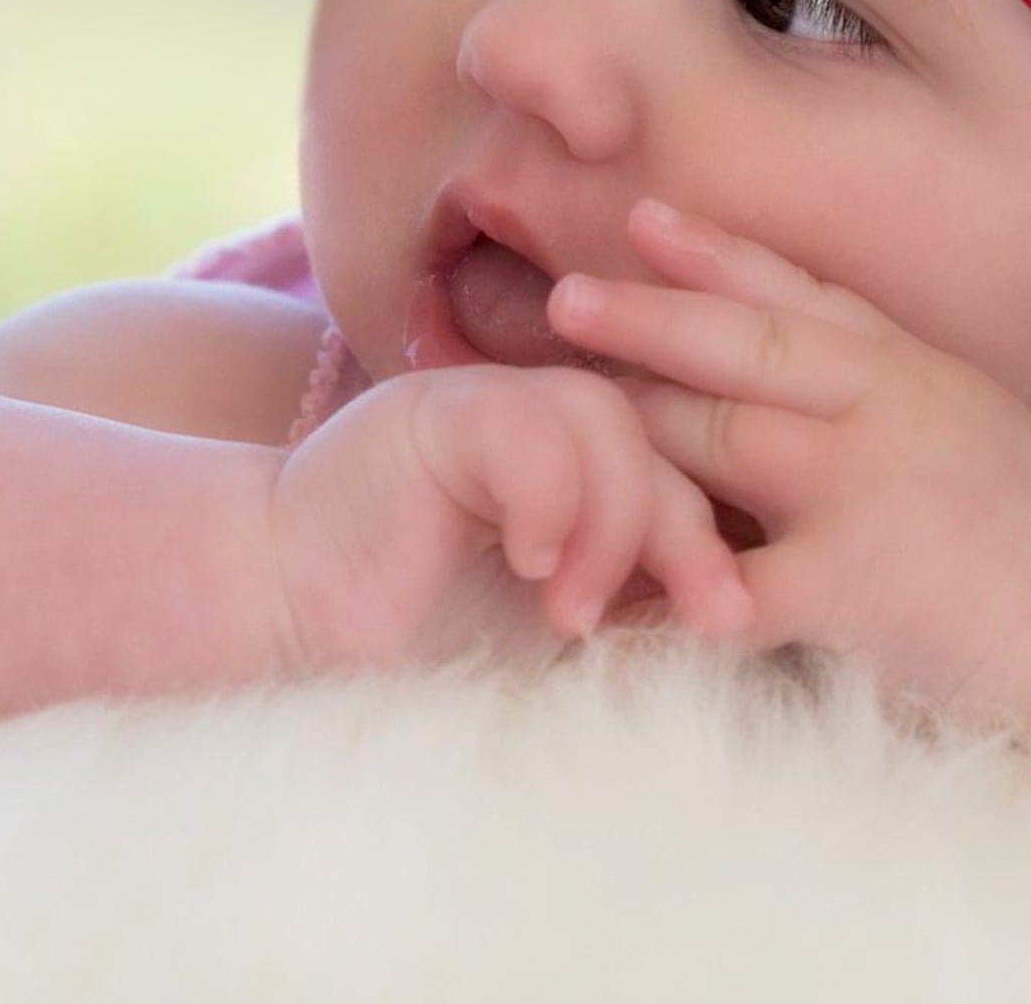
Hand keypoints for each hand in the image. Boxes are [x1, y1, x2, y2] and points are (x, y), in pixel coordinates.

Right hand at [267, 361, 755, 673]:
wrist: (285, 615)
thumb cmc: (422, 630)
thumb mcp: (553, 618)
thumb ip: (632, 597)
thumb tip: (744, 623)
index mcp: (589, 456)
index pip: (692, 461)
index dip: (723, 530)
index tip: (741, 618)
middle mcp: (549, 411)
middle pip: (668, 432)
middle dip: (692, 531)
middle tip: (712, 616)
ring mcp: (494, 400)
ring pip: (607, 423)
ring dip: (613, 525)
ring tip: (573, 612)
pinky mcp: (438, 409)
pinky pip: (525, 427)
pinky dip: (544, 500)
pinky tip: (526, 564)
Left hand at [547, 198, 1030, 730]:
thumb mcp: (965, 415)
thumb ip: (882, 381)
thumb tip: (793, 363)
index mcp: (908, 366)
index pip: (798, 292)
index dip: (714, 252)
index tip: (642, 216)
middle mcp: (884, 407)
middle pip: (742, 346)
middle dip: (646, 319)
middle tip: (562, 298)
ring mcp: (868, 490)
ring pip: (720, 440)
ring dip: (631, 431)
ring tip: (551, 421)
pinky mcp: (858, 585)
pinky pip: (731, 589)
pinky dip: (661, 596)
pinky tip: (594, 602)